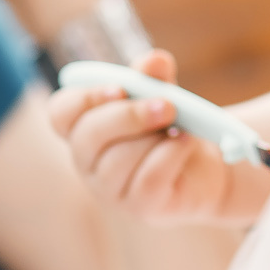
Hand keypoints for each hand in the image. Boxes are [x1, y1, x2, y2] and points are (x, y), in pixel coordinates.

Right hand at [44, 50, 269, 227]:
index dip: (83, 99)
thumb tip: (154, 61)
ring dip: (155, 137)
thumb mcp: (162, 94)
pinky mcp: (139, 208)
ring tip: (182, 128)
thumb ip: (154, 76)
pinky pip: (148, 179)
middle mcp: (89, 162)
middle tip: (168, 104)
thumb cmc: (172, 128)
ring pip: (118, 160)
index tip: (119, 88)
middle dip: (128, 116)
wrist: (208, 169)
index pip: (61, 114)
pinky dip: (172, 155)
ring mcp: (110, 190)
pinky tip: (186, 143)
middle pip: (87, 137)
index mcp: (84, 128)